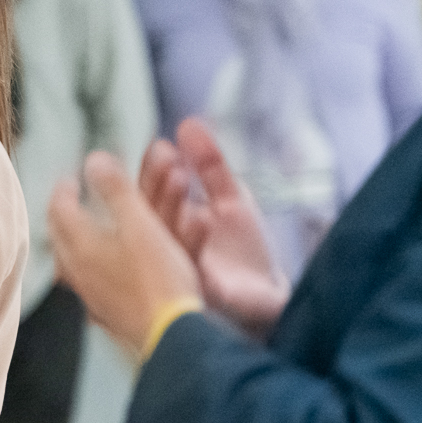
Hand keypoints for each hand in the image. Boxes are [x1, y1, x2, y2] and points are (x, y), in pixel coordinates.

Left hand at [48, 151, 202, 355]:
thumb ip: (116, 190)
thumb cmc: (159, 277)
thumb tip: (94, 159)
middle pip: (60, 235)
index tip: (74, 177)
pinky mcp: (105, 312)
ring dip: (76, 239)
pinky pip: (87, 281)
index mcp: (80, 245)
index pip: (59, 208)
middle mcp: (76, 271)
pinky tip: (103, 267)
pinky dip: (90, 264)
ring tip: (86, 229)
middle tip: (74, 199)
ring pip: (71, 260)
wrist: (172, 335)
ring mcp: (89, 294)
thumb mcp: (141, 224)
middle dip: (65, 212)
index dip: (66, 188)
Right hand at [140, 119, 288, 339]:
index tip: (160, 146)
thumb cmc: (245, 255)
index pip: (150, 196)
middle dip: (156, 183)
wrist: (272, 298)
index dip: (153, 171)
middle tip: (164, 157)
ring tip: (179, 178)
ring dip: (170, 206)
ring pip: (164, 238)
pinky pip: (191, 266)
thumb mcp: (230, 199)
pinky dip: (195, 241)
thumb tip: (188, 124)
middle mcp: (166, 250)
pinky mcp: (201, 290)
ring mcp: (180, 272)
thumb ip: (210, 165)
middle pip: (149, 215)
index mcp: (170, 227)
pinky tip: (203, 217)